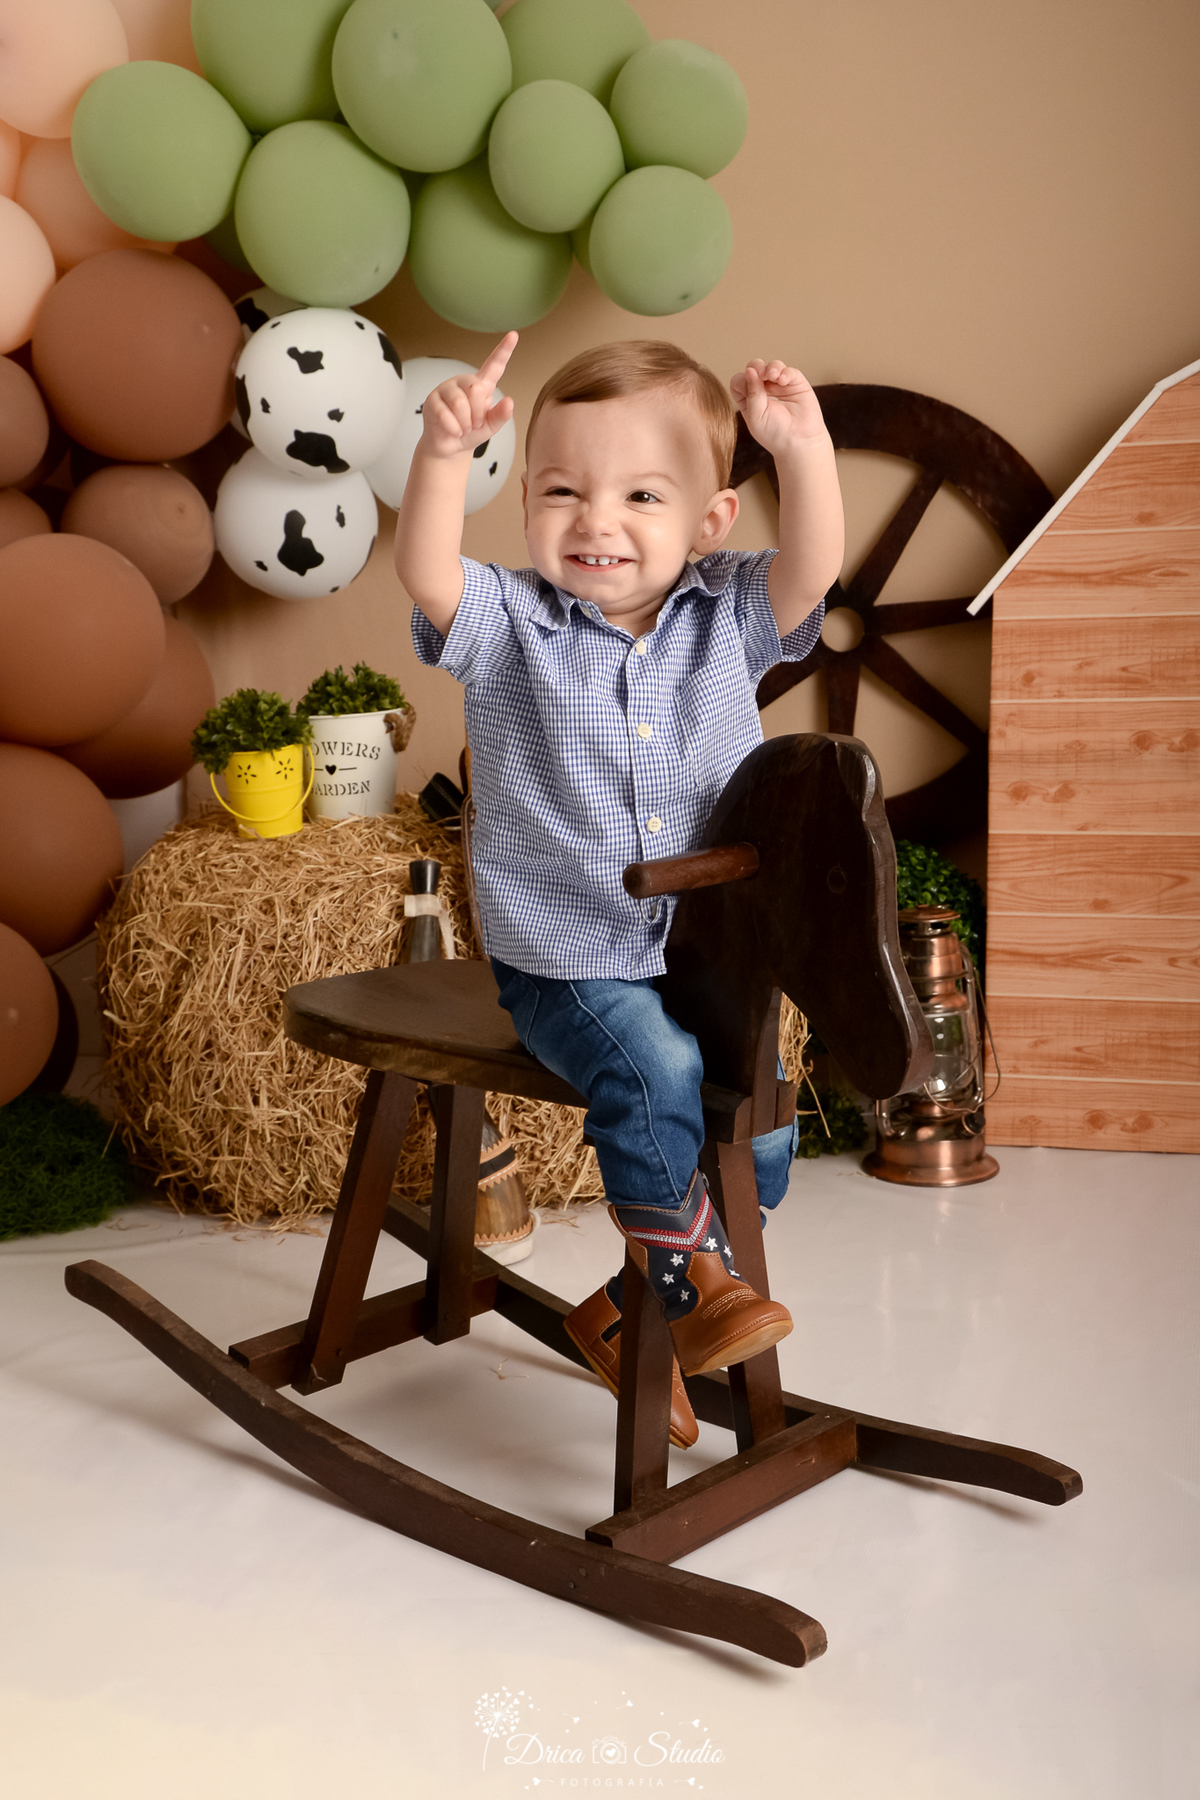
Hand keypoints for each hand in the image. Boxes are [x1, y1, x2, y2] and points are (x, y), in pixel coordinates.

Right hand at [420, 331, 517, 459]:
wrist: (449, 446)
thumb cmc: (471, 432)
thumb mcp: (490, 426)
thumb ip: (501, 415)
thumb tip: (509, 402)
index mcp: (481, 384)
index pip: (494, 365)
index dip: (504, 350)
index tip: (513, 335)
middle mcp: (463, 382)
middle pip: (476, 389)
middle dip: (477, 413)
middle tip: (474, 424)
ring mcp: (446, 388)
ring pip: (460, 403)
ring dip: (465, 423)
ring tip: (463, 428)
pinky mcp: (432, 399)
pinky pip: (445, 414)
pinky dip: (453, 428)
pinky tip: (453, 430)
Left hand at [730, 358, 826, 458]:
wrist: (799, 441)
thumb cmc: (774, 433)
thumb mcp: (756, 416)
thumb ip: (752, 394)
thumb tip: (750, 370)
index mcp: (748, 399)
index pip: (739, 381)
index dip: (742, 380)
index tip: (747, 390)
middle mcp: (763, 390)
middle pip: (755, 368)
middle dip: (756, 367)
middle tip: (760, 374)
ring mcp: (779, 385)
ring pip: (772, 366)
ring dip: (771, 367)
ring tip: (772, 375)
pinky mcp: (796, 383)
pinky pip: (789, 371)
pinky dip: (785, 372)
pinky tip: (783, 380)